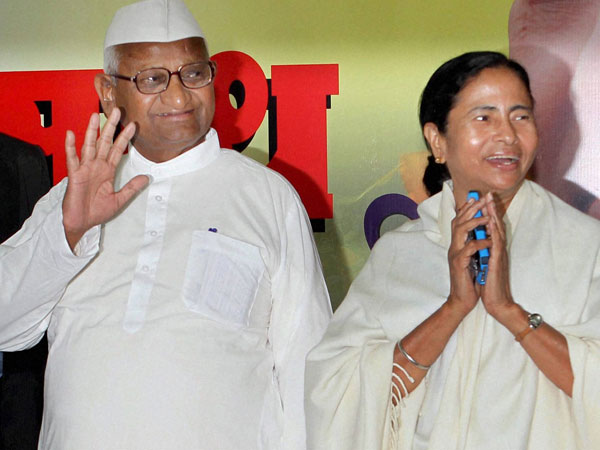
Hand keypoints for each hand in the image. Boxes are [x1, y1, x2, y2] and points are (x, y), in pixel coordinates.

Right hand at [62, 109, 148, 250]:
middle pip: (104, 142)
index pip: (118, 149)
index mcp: (107, 171)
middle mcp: (96, 166)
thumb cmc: (97, 212)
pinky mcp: (75, 175)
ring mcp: (85, 169)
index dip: (125, 137)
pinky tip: (71, 134)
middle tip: (117, 111)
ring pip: (89, 146)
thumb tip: (147, 178)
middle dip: (110, 127)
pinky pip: (72, 159)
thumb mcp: (120, 199)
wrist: (82, 223)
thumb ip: (132, 188)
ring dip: (91, 131)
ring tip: (94, 116)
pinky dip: (70, 147)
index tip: (133, 125)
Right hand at [445, 196, 489, 316]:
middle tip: (482, 199)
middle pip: (458, 221)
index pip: (459, 221)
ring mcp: (455, 254)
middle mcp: (454, 247)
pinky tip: (490, 241)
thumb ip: (476, 245)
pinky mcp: (459, 264)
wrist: (463, 300)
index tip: (477, 198)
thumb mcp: (474, 259)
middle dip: (471, 209)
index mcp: (458, 245)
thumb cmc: (471, 281)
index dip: (467, 209)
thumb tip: (485, 232)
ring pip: (460, 231)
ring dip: (474, 222)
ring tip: (487, 217)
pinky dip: (480, 243)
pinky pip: (469, 248)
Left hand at [480, 193, 516, 321]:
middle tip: (487, 193)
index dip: (486, 213)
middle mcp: (497, 249)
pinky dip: (494, 232)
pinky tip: (492, 223)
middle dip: (490, 209)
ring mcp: (498, 254)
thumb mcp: (482, 262)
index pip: (489, 227)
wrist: (495, 301)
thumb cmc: (488, 283)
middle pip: (495, 225)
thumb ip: (482, 250)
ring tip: (490, 202)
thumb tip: (477, 240)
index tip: (480, 199)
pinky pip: (496, 244)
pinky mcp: (497, 262)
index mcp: (492, 248)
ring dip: (493, 216)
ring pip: (497, 231)